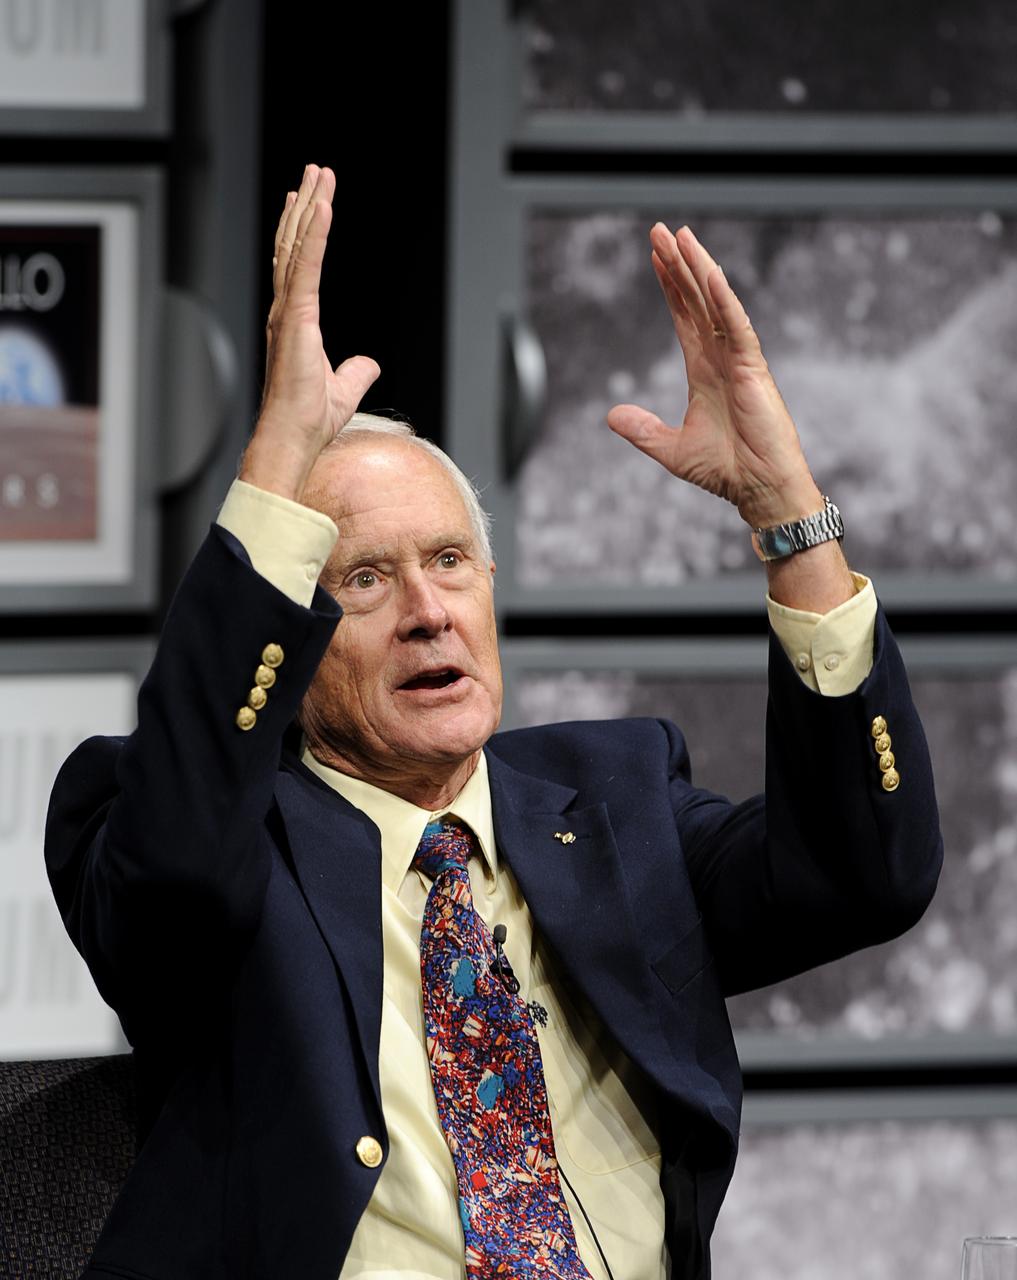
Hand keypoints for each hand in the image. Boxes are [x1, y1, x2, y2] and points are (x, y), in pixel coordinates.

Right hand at [242, 164, 379, 501]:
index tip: (310, 201)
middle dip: (305, 205)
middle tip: (314, 172)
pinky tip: (322, 207)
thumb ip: (356, 372)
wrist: (292, 438)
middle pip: (293, 244)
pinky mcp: (295, 317)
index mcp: (294, 321)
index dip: (304, 230)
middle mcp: (284, 310)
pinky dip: (313, 235)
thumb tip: (370, 364)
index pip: (298, 264)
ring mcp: (286, 311)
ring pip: (296, 246)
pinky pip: (305, 267)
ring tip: (318, 175)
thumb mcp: (343, 389)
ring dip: (309, 208)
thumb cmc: (308, 420)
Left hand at [607, 223, 821, 529]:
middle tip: (662, 230)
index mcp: (703, 369)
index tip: (655, 256)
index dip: (669, 286)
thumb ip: (643, 430)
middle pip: (697, 299)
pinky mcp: (755, 370)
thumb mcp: (671, 449)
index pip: (684, 316)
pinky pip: (738, 327)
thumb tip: (611, 414)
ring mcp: (739, 359)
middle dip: (678, 264)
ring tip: (682, 236)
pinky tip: (711, 274)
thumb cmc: (726, 470)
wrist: (759, 489)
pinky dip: (725, 300)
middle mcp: (721, 357)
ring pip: (716, 303)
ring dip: (698, 269)